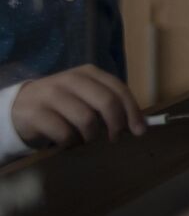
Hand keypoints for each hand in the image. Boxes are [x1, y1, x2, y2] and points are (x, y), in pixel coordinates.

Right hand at [11, 65, 145, 148]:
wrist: (20, 106)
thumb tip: (140, 124)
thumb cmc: (63, 103)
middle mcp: (71, 79)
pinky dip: (71, 143)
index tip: (139, 130)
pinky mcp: (36, 113)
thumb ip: (110, 104)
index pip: (119, 89)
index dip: (132, 111)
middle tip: (115, 138)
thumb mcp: (86, 96)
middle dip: (117, 123)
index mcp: (89, 73)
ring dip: (91, 136)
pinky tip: (68, 141)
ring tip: (85, 138)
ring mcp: (52, 95)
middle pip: (106, 102)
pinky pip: (65, 134)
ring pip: (86, 120)